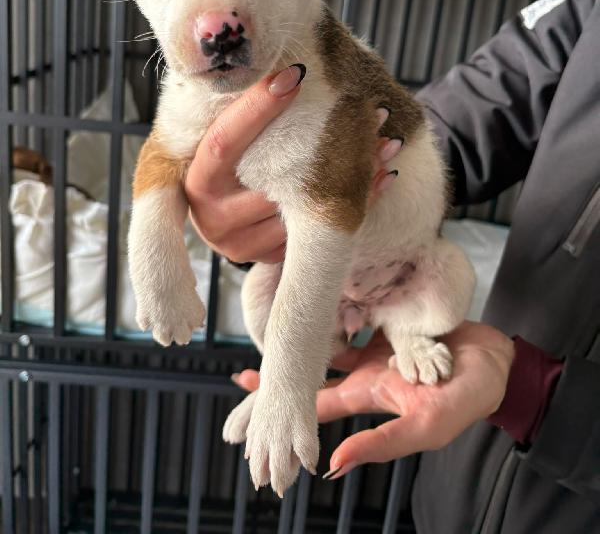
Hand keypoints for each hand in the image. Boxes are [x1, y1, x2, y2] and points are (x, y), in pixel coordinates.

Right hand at [185, 66, 399, 263]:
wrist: (217, 219)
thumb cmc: (222, 167)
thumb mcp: (218, 142)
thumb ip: (237, 115)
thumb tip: (287, 64)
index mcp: (197, 180)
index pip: (225, 140)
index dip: (259, 107)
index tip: (297, 73)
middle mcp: (214, 216)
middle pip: (275, 180)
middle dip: (326, 144)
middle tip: (370, 111)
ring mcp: (242, 243)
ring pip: (305, 210)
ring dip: (353, 177)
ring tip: (387, 142)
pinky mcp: (268, 258)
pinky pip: (318, 231)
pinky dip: (353, 203)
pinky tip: (381, 175)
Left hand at [233, 321, 513, 477]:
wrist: (495, 362)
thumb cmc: (465, 400)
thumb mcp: (425, 427)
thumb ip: (381, 442)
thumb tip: (333, 464)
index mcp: (367, 395)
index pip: (313, 403)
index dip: (281, 407)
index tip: (244, 407)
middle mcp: (363, 371)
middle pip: (312, 373)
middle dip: (281, 377)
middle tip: (241, 377)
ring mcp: (374, 345)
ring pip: (328, 340)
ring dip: (302, 339)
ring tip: (271, 332)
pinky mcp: (387, 322)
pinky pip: (354, 311)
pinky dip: (335, 308)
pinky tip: (315, 300)